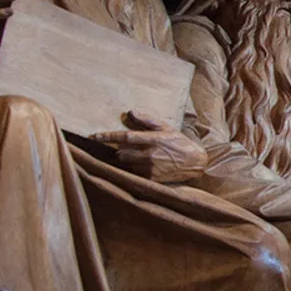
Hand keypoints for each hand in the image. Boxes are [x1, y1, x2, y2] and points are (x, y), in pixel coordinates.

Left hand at [92, 111, 208, 182]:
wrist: (195, 162)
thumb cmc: (179, 143)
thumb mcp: (166, 128)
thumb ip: (147, 120)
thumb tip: (130, 112)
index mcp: (153, 140)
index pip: (125, 137)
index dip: (108, 136)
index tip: (95, 136)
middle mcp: (150, 155)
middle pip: (121, 153)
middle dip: (121, 150)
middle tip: (129, 148)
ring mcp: (150, 168)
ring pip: (126, 163)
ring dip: (128, 159)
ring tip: (140, 156)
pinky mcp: (151, 178)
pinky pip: (133, 172)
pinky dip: (134, 168)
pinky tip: (145, 165)